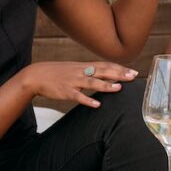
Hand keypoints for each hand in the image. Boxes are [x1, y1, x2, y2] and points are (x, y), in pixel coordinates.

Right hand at [22, 61, 137, 108]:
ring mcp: (73, 81)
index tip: (133, 71)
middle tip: (133, 77)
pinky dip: (87, 100)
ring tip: (119, 88)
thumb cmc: (58, 73)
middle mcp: (81, 72)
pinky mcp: (65, 91)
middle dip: (118, 74)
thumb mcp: (75, 69)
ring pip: (92, 83)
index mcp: (84, 66)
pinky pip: (78, 96)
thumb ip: (90, 71)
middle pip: (102, 71)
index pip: (105, 65)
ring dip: (106, 85)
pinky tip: (96, 105)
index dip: (120, 68)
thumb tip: (106, 74)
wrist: (36, 75)